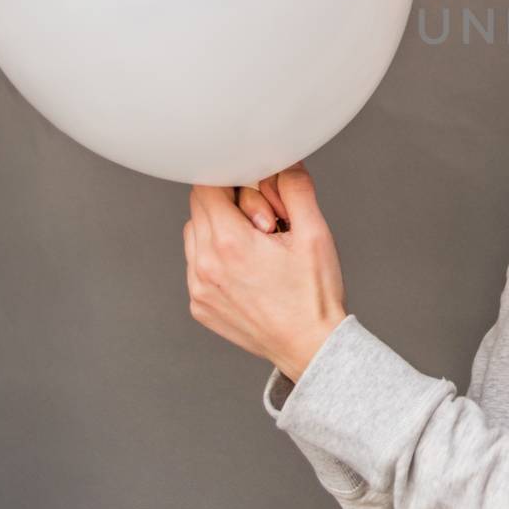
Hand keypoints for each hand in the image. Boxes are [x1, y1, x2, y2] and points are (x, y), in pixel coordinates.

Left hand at [183, 160, 347, 381]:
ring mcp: (198, 289)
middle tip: (265, 223)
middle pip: (199, 208)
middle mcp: (204, 265)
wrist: (309, 346)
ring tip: (255, 248)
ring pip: (194, 236)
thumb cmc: (314, 294)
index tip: (256, 193)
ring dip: (218, 230)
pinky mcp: (199, 306)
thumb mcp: (314, 234)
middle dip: (228, 204)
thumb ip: (296, 189)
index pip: (207, 186)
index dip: (232, 180)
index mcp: (229, 242)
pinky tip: (247, 271)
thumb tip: (285, 162)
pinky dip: (215, 259)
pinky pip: (196, 266)